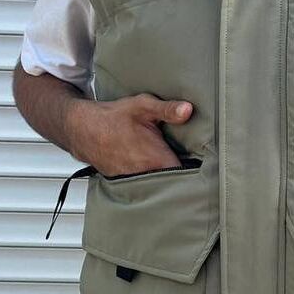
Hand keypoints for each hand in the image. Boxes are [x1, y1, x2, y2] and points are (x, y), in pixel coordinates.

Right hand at [76, 92, 193, 176]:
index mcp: (157, 160)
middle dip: (186, 180)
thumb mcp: (142, 106)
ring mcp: (135, 181)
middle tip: (198, 172)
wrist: (82, 129)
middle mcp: (147, 175)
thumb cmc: (113, 117)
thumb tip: (188, 110)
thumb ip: (167, 110)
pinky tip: (155, 171)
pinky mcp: (125, 182)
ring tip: (179, 172)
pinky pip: (145, 185)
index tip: (211, 173)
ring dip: (168, 180)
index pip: (186, 177)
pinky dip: (151, 180)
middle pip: (174, 184)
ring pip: (159, 186)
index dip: (200, 177)